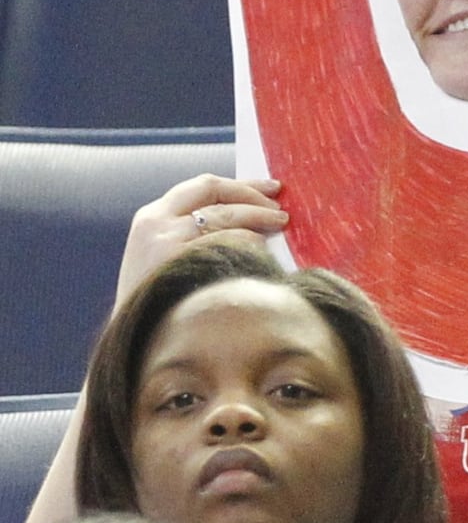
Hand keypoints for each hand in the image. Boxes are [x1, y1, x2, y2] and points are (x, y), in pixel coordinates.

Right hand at [116, 174, 287, 303]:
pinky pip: (228, 243)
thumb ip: (192, 230)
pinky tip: (263, 251)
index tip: (271, 189)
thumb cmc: (157, 297)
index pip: (203, 186)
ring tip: (280, 227)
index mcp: (151, 217)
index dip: (242, 185)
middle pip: (216, 193)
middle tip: (282, 209)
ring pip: (226, 217)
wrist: (130, 337)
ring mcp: (166, 243)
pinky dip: (250, 243)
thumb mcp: (163, 253)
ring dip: (259, 218)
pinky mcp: (179, 263)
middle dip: (254, 196)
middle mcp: (156, 223)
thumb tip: (249, 212)